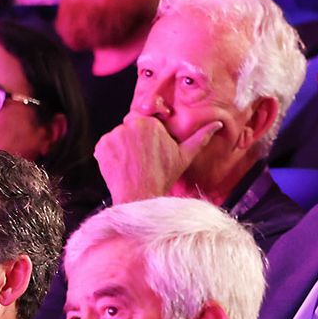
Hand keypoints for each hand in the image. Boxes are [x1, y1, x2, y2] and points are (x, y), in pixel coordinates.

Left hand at [95, 115, 220, 203]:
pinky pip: (106, 146)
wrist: (140, 196)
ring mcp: (113, 136)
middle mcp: (129, 125)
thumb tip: (216, 124)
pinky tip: (122, 166)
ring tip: (133, 164)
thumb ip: (200, 137)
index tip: (152, 150)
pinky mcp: (101, 147)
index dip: (149, 136)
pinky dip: (111, 154)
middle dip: (136, 139)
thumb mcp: (185, 156)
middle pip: (131, 126)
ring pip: (118, 136)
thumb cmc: (163, 177)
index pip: (146, 121)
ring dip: (123, 146)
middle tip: (143, 158)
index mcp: (150, 123)